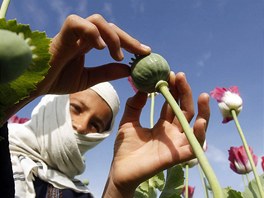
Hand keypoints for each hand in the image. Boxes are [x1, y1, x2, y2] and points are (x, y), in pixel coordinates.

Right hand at [2, 14, 150, 124]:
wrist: (36, 84)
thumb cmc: (57, 80)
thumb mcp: (88, 78)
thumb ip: (107, 72)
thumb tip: (128, 70)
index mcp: (88, 44)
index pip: (114, 37)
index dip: (130, 43)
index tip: (145, 53)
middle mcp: (82, 36)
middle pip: (110, 27)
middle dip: (128, 39)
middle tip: (142, 52)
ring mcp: (72, 34)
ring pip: (97, 21)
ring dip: (112, 37)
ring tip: (116, 56)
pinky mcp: (61, 36)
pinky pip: (77, 23)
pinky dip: (91, 33)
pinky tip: (100, 49)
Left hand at [103, 72, 209, 196]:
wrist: (120, 170)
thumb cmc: (125, 148)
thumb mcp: (128, 121)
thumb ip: (134, 105)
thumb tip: (141, 87)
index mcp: (162, 125)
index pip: (172, 104)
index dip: (173, 90)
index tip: (170, 74)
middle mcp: (172, 133)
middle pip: (184, 111)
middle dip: (185, 93)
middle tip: (181, 76)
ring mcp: (176, 144)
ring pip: (195, 127)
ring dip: (202, 112)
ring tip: (203, 95)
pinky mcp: (177, 156)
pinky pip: (193, 146)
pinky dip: (199, 135)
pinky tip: (199, 121)